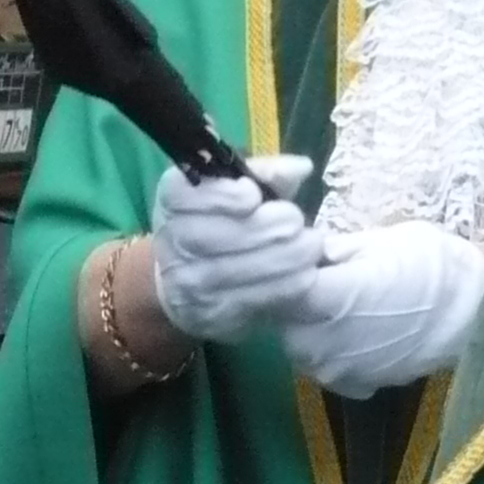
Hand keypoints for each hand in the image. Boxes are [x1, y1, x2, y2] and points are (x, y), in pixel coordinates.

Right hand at [148, 154, 323, 344]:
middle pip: (219, 236)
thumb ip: (267, 174)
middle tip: (297, 221)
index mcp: (172, 202)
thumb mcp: (237, 189)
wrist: (187, 283)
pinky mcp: (212, 316)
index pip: (184, 197)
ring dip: (285, 258)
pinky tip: (306, 274)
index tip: (253, 195)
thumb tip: (300, 167)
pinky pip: (253, 300)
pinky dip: (286, 286)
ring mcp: (187, 285)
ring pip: (239, 271)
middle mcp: (172, 243)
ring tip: (311, 246)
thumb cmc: (222, 223)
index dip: (222, 196)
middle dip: (267, 227)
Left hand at [277, 220, 483, 397]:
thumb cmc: (436, 266)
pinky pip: (328, 368)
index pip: (277, 283)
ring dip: (308, 328)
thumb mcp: (385, 240)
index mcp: (326, 298)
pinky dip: (333, 352)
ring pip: (300, 348)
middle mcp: (323, 341)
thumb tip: (313, 251)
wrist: (483, 312)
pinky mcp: (360, 385)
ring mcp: (340, 370)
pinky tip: (354, 334)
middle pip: (282, 320)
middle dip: (291, 300)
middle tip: (315, 278)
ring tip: (335, 306)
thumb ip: (339, 249)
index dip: (285, 267)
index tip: (299, 254)